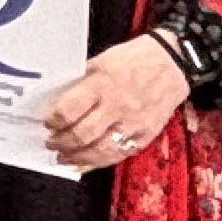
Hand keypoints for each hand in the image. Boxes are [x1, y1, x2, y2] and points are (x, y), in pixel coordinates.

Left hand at [40, 35, 193, 171]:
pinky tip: (86, 161)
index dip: (54, 121)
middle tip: (51, 143)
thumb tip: (57, 103)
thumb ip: (81, 83)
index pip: (69, 109)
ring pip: (99, 151)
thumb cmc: (134, 59)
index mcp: (102, 83)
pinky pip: (119, 155)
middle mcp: (117, 105)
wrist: (174, 62)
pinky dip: (99, 161)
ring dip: (76, 157)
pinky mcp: (146, 134)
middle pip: (82, 134)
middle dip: (61, 142)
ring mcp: (133, 122)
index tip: (47, 123)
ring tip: (64, 156)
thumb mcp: (101, 61)